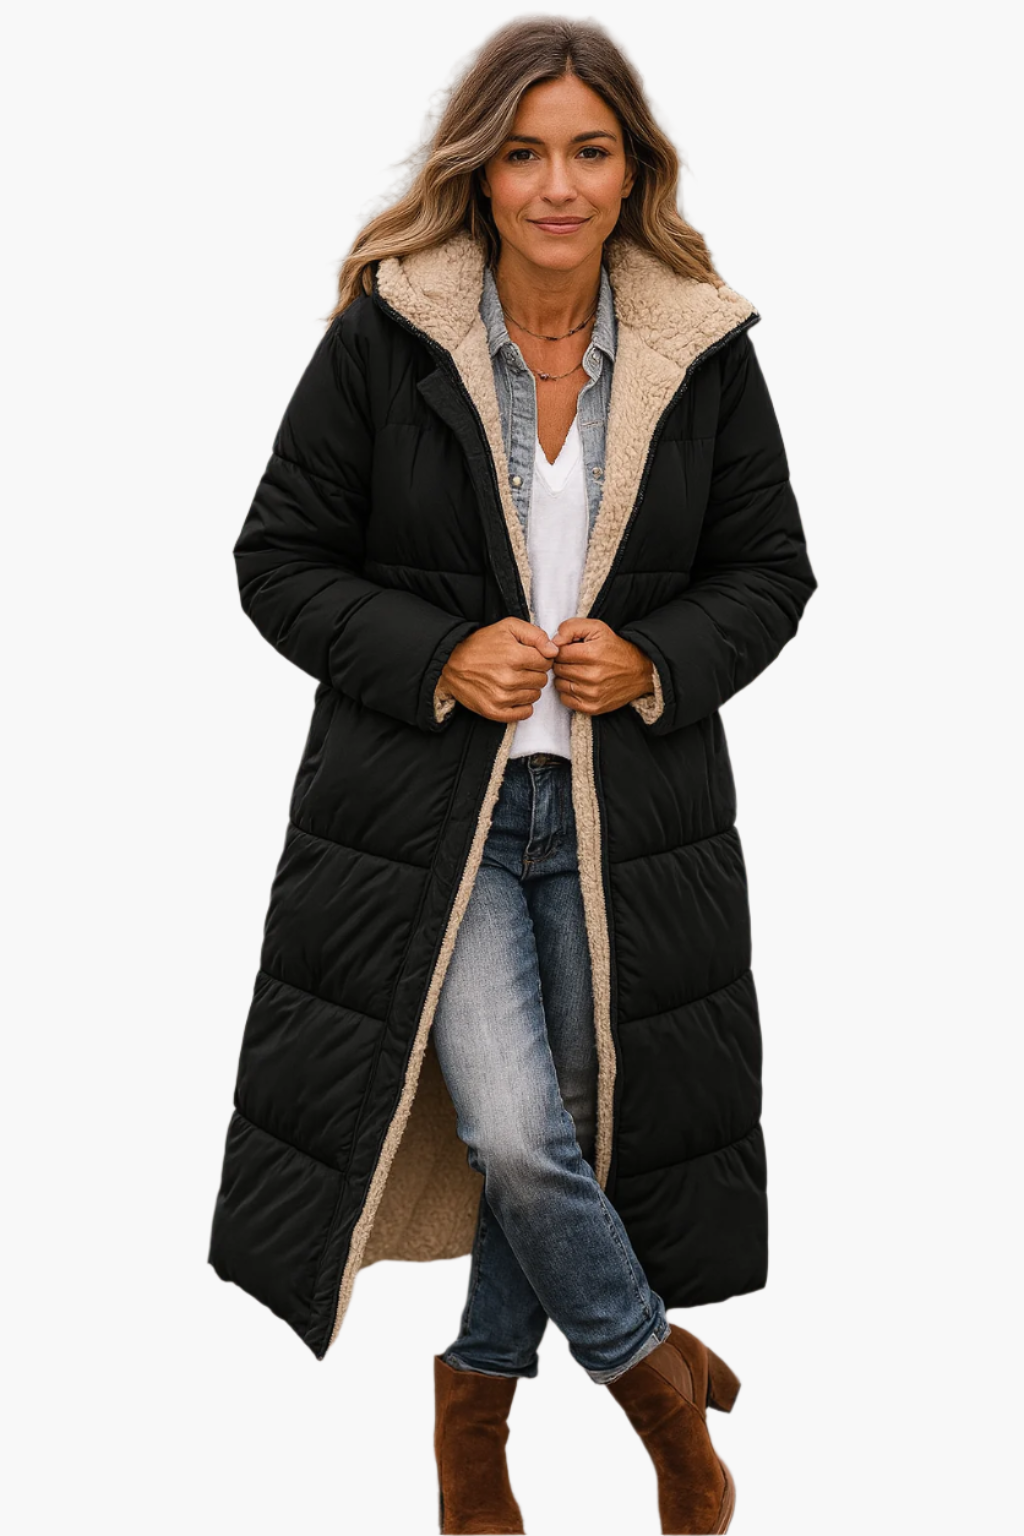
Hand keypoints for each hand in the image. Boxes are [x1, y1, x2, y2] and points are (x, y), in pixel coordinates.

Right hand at [438, 617, 558, 722]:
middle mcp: (509, 679)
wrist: (451, 662)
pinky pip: (525, 713)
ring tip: (514, 679)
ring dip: (529, 688)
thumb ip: (535, 635)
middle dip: (534, 672)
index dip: (540, 658)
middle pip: (542, 680)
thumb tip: (554, 651)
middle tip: (520, 667)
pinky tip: (514, 694)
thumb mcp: (508, 627)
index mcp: (514, 656)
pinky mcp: (494, 711)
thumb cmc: (481, 643)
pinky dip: (523, 705)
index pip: (546, 662)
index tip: (529, 656)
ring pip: (535, 696)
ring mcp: (501, 697)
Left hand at [548, 616, 654, 715]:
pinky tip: (579, 684)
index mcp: (592, 654)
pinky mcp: (593, 707)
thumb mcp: (596, 628)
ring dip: (564, 677)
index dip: (562, 650)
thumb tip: (553, 641)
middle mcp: (592, 676)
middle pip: (558, 669)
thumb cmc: (615, 648)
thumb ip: (570, 627)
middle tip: (574, 660)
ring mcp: (593, 694)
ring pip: (560, 684)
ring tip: (577, 671)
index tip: (570, 650)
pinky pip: (566, 700)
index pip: (559, 653)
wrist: (640, 671)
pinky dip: (568, 692)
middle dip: (563, 663)